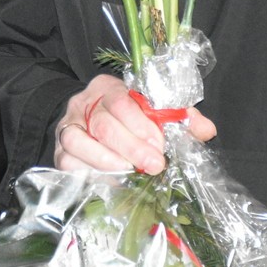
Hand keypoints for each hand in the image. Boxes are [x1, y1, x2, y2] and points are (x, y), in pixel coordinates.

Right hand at [53, 74, 215, 174]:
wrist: (88, 123)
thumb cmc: (129, 119)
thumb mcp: (155, 112)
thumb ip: (180, 118)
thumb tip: (206, 130)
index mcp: (108, 88)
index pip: (121, 101)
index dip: (140, 124)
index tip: (160, 144)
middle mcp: (83, 104)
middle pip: (103, 124)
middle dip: (131, 147)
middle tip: (154, 164)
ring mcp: (68, 127)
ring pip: (79, 141)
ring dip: (108, 160)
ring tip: (130, 172)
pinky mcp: (60, 151)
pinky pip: (68, 162)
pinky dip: (89, 171)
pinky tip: (111, 179)